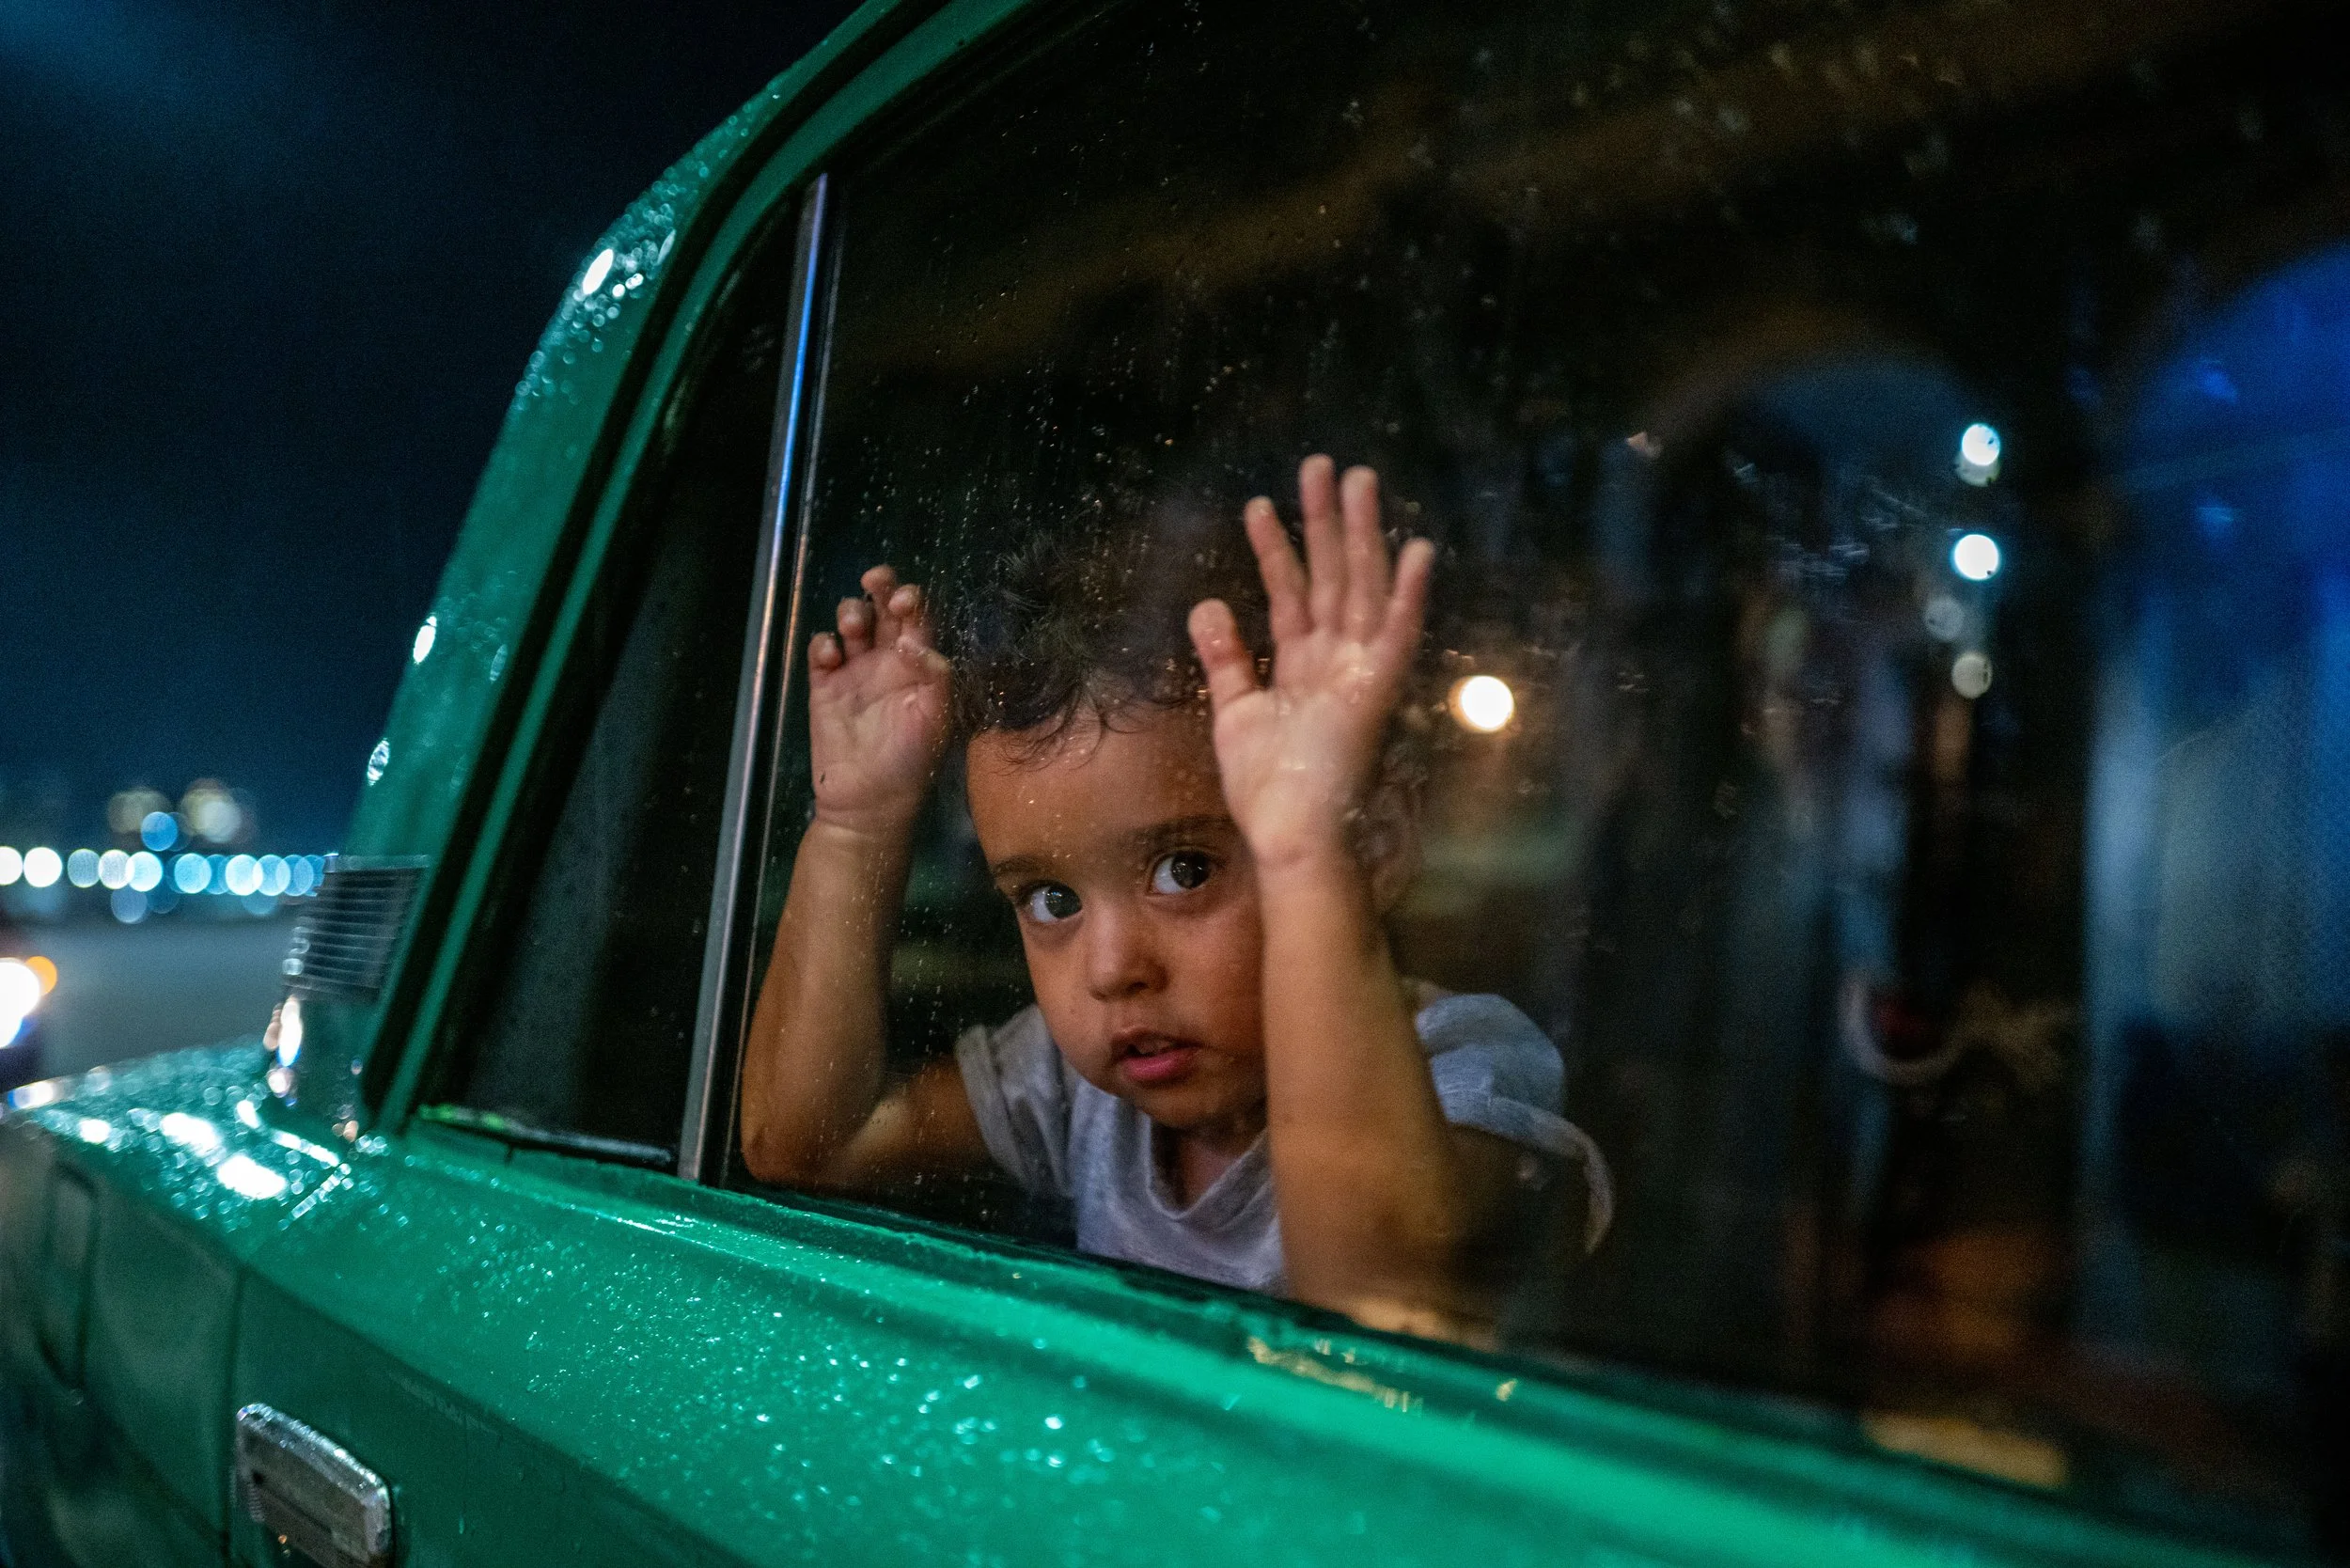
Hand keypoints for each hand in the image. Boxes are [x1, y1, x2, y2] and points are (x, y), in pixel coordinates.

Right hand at [808, 565, 950, 837]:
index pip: (919, 618)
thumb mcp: (938, 717)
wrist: (870, 802)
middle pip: (884, 608)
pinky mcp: (825, 686)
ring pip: (852, 622)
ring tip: (854, 627)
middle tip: (875, 581)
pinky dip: (824, 644)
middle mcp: (889, 660)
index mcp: (921, 664)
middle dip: (880, 586)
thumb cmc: (913, 761)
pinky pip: (822, 651)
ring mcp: (855, 671)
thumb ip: (935, 673)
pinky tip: (831, 657)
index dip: (912, 600)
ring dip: (851, 613)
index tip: (905, 602)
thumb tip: (912, 641)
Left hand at [1187, 457, 1432, 870]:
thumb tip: (1209, 602)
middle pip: (1331, 576)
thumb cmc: (1267, 788)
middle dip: (1325, 521)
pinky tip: (1417, 549)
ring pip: (1361, 587)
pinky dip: (1409, 595)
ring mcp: (1361, 671)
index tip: (1259, 505)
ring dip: (1362, 533)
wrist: (1292, 835)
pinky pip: (1398, 634)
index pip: (1289, 594)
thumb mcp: (1234, 713)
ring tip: (1357, 478)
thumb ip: (1225, 657)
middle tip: (1321, 464)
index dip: (1275, 549)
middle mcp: (1336, 660)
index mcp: (1302, 668)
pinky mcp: (1380, 689)